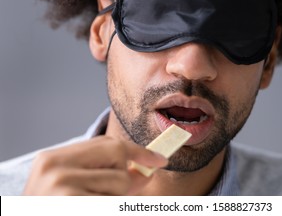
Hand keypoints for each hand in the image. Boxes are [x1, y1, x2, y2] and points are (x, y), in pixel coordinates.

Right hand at [23, 136, 167, 194]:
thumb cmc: (56, 207)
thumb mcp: (75, 186)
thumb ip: (107, 175)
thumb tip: (145, 172)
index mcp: (53, 158)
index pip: (107, 143)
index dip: (137, 151)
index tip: (159, 159)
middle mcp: (54, 167)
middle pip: (117, 155)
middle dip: (125, 175)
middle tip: (117, 191)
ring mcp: (61, 185)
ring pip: (120, 181)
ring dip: (117, 197)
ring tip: (91, 203)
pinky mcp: (73, 202)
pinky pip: (115, 201)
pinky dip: (112, 205)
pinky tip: (89, 208)